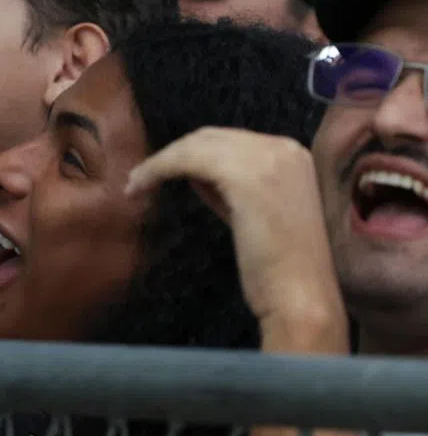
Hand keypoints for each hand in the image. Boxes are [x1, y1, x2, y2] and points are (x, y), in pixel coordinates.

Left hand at [125, 128, 346, 348]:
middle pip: (212, 137)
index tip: (162, 172)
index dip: (191, 153)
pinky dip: (159, 168)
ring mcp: (268, 158)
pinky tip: (141, 186)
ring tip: (134, 185)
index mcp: (292, 156)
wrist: (302, 298)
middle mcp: (284, 148)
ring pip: (196, 145)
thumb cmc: (278, 269)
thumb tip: (193, 172)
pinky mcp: (246, 174)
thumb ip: (228, 190)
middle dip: (173, 153)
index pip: (230, 141)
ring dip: (160, 161)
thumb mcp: (253, 216)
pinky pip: (189, 159)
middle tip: (141, 178)